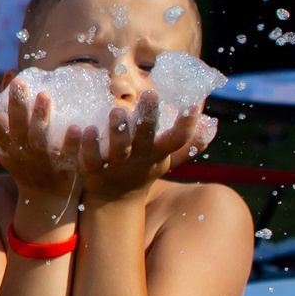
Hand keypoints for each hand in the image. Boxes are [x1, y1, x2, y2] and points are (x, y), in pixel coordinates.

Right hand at [0, 80, 81, 211]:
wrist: (45, 198)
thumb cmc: (24, 164)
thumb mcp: (3, 145)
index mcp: (6, 145)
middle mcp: (21, 152)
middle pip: (16, 128)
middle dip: (16, 106)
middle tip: (19, 83)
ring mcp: (42, 160)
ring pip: (39, 138)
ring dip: (40, 118)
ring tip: (45, 96)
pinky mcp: (64, 167)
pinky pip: (68, 154)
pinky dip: (71, 142)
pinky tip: (78, 127)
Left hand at [76, 92, 200, 204]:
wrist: (115, 202)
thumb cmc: (143, 170)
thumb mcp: (167, 159)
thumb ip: (188, 144)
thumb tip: (212, 125)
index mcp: (157, 154)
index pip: (177, 140)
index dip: (186, 124)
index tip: (192, 104)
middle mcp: (139, 159)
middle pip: (146, 139)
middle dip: (149, 117)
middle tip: (150, 94)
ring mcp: (116, 166)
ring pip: (118, 149)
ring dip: (118, 130)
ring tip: (116, 110)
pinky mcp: (92, 171)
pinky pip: (89, 157)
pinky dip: (86, 144)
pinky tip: (82, 128)